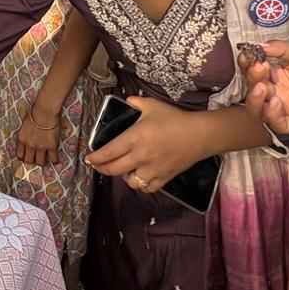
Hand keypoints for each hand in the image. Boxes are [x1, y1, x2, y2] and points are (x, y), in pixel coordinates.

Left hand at [16, 105, 60, 165]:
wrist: (45, 111)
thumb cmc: (35, 113)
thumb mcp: (25, 124)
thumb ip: (25, 134)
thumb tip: (28, 136)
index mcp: (21, 139)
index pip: (19, 154)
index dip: (23, 157)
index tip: (25, 157)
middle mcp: (29, 145)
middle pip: (29, 160)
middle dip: (32, 161)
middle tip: (36, 159)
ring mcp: (41, 147)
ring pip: (40, 162)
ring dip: (42, 162)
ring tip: (45, 160)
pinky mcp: (51, 146)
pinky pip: (53, 158)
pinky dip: (54, 160)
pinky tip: (55, 159)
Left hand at [85, 96, 210, 191]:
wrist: (199, 135)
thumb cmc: (174, 119)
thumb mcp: (152, 105)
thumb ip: (135, 102)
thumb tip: (126, 101)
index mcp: (134, 138)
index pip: (108, 152)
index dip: (95, 157)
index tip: (88, 158)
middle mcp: (140, 157)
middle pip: (114, 169)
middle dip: (102, 168)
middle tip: (98, 165)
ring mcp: (152, 170)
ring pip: (130, 182)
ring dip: (122, 177)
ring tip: (122, 169)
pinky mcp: (164, 178)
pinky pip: (147, 188)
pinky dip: (140, 185)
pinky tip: (139, 177)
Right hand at [240, 41, 288, 133]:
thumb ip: (281, 49)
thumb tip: (257, 46)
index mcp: (280, 72)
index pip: (254, 71)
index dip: (247, 64)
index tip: (247, 56)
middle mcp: (281, 90)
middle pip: (254, 90)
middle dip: (251, 79)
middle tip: (257, 69)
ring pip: (260, 110)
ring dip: (254, 100)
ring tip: (260, 88)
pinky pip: (279, 124)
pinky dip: (272, 115)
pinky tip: (277, 101)